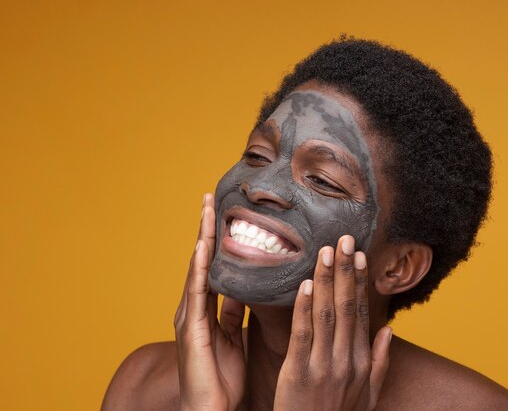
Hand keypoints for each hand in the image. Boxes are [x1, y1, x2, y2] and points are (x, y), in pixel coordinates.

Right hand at [174, 194, 245, 410]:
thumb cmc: (221, 379)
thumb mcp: (234, 336)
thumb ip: (235, 311)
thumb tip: (248, 288)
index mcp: (206, 309)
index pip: (213, 265)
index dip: (217, 238)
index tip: (223, 211)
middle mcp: (194, 308)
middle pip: (201, 259)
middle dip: (206, 228)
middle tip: (210, 197)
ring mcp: (189, 316)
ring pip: (197, 268)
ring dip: (202, 237)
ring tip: (206, 208)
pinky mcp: (191, 329)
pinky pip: (197, 292)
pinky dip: (201, 267)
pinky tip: (204, 246)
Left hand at [274, 235, 391, 410]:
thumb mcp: (368, 396)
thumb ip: (380, 362)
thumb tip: (389, 329)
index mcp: (361, 362)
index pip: (362, 312)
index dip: (360, 282)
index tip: (359, 255)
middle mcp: (346, 360)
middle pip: (347, 306)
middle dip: (346, 270)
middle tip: (345, 238)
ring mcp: (323, 366)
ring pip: (327, 314)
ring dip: (327, 279)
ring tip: (327, 251)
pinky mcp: (298, 373)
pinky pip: (303, 334)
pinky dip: (305, 307)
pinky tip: (306, 284)